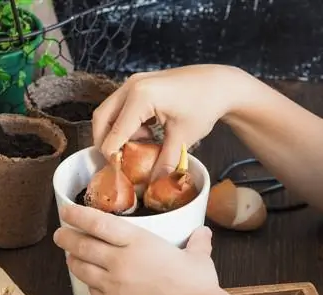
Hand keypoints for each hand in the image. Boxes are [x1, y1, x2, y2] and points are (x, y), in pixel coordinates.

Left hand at [53, 204, 219, 294]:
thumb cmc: (197, 283)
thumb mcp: (198, 257)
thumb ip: (197, 241)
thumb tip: (203, 232)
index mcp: (137, 241)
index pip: (97, 223)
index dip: (78, 216)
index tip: (66, 211)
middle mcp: (119, 259)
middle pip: (81, 245)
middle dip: (66, 237)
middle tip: (59, 234)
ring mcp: (113, 284)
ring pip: (81, 268)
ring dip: (72, 260)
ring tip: (70, 256)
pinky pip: (92, 290)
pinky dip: (87, 282)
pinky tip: (90, 280)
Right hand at [92, 64, 245, 177]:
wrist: (220, 84)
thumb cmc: (204, 105)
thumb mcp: (183, 137)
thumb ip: (164, 162)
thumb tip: (152, 184)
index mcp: (141, 97)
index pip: (114, 132)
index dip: (112, 155)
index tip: (116, 171)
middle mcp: (132, 86)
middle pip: (102, 118)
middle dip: (105, 142)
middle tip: (116, 160)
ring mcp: (134, 82)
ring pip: (109, 111)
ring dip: (116, 132)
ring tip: (138, 145)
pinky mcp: (139, 84)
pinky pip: (121, 106)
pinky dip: (125, 123)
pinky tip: (145, 132)